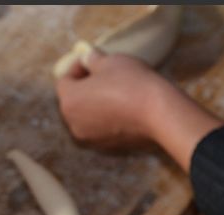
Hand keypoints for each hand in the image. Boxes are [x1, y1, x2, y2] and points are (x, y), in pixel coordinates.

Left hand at [56, 50, 223, 170]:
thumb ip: (94, 60)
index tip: (91, 61)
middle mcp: (73, 123)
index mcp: (69, 101)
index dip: (76, 68)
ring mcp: (88, 138)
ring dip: (94, 104)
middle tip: (101, 75)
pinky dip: (105, 118)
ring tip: (113, 91)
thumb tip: (87, 58)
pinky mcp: (105, 147)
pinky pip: (99, 129)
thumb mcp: (111, 61)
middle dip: (83, 87)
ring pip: (85, 116)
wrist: (159, 114)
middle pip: (72, 101)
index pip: (64, 81)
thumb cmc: (132, 83)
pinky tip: (122, 108)